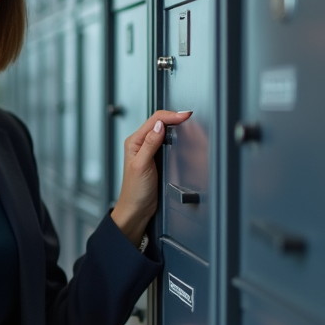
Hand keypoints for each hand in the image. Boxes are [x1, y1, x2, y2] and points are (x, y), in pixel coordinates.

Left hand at [111, 110, 192, 244]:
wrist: (137, 208)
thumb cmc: (135, 191)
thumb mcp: (142, 165)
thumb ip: (150, 144)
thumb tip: (159, 126)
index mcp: (133, 142)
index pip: (154, 121)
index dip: (171, 115)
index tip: (186, 115)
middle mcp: (139, 143)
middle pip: (158, 122)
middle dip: (174, 117)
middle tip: (190, 116)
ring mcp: (148, 150)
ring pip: (163, 130)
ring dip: (175, 125)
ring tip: (188, 123)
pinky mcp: (156, 158)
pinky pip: (166, 141)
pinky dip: (175, 136)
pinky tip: (181, 136)